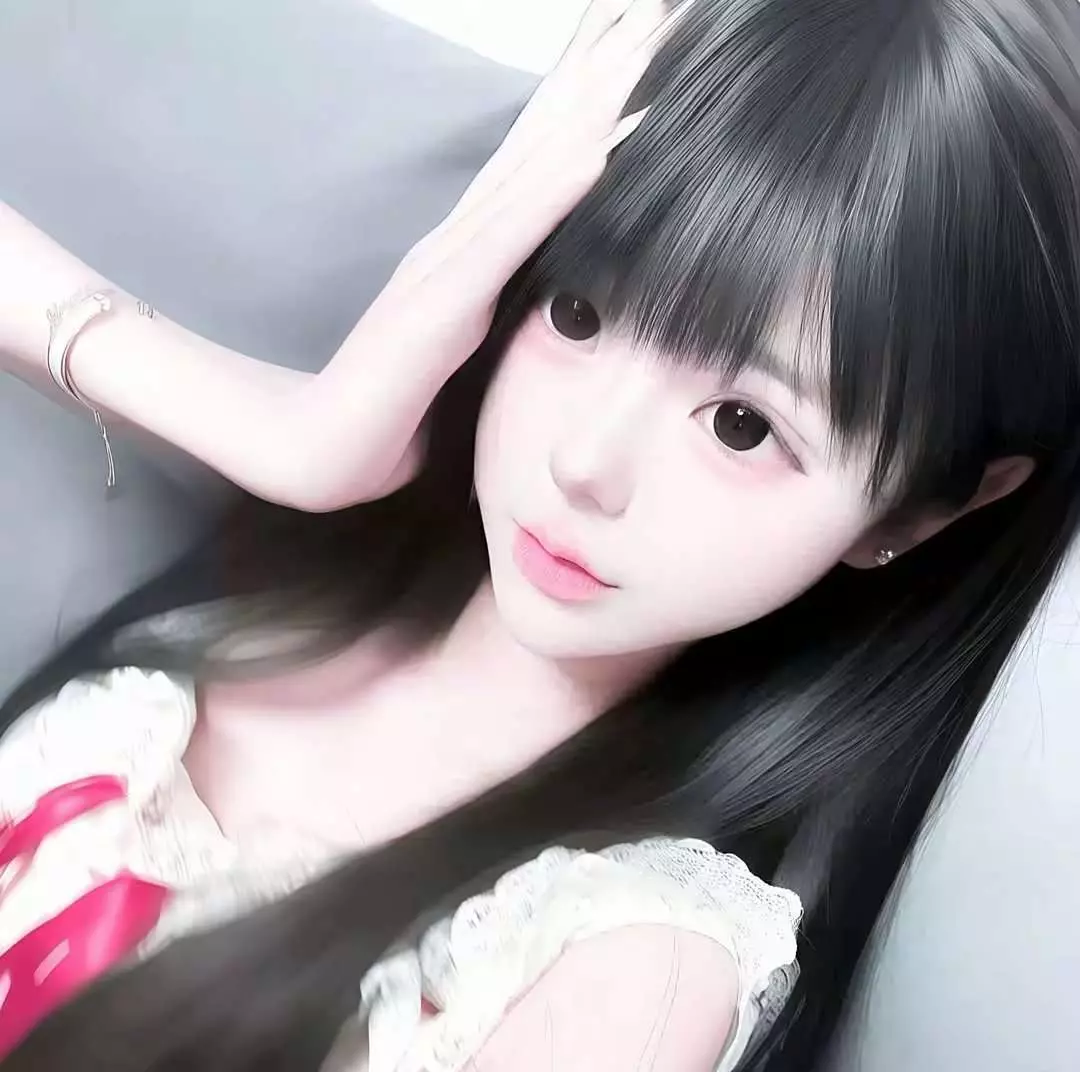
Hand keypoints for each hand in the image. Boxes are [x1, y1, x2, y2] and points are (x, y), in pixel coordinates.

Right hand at [295, 1, 690, 509]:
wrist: (323, 450)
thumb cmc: (392, 409)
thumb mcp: (459, 347)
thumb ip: (492, 311)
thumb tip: (543, 309)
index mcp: (469, 251)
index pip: (537, 160)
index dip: (586, 100)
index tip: (637, 48)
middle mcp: (460, 239)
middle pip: (540, 140)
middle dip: (598, 73)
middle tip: (653, 9)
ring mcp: (447, 264)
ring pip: (530, 170)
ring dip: (588, 107)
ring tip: (641, 44)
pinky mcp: (441, 305)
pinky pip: (507, 240)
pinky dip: (553, 194)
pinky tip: (596, 151)